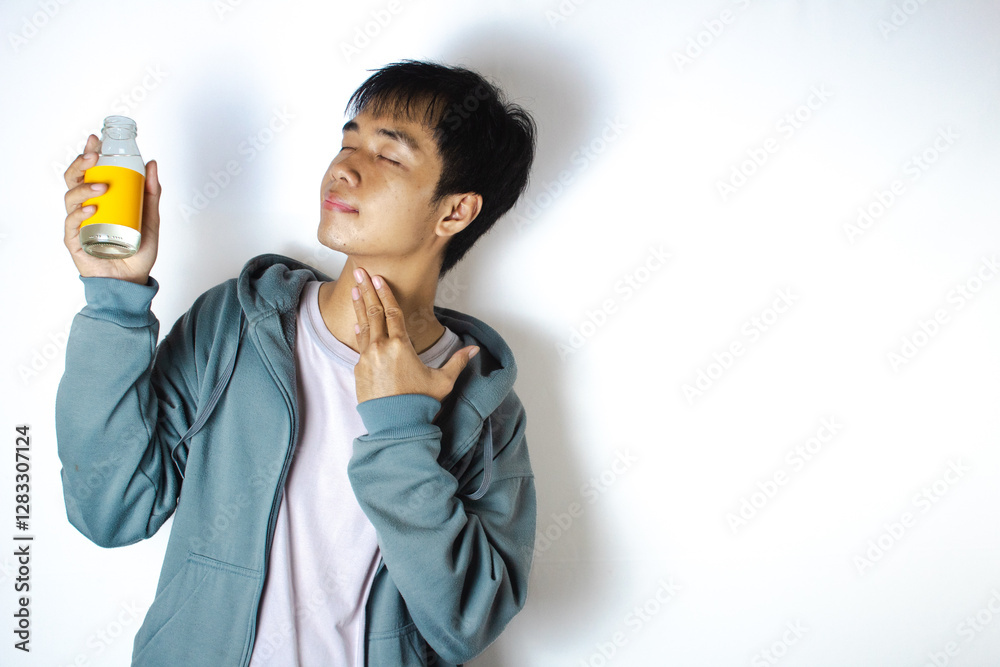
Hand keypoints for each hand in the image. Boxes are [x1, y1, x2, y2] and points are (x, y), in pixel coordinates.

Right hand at [63, 134, 160, 284]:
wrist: (133, 281)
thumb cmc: (137, 250)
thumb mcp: (150, 219)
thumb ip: (151, 193)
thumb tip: (152, 164)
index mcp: (99, 200)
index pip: (89, 172)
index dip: (89, 154)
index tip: (96, 140)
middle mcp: (85, 209)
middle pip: (73, 180)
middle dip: (81, 164)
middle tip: (94, 156)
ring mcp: (78, 224)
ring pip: (70, 198)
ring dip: (84, 189)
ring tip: (102, 187)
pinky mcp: (75, 242)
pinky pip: (72, 224)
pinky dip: (80, 214)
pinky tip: (92, 209)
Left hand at [351, 266, 478, 404]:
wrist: (395, 425)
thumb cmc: (419, 403)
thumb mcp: (443, 381)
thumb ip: (457, 362)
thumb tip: (474, 349)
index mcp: (401, 346)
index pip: (393, 312)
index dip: (386, 293)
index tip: (378, 278)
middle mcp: (381, 347)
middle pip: (374, 312)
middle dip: (367, 290)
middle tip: (360, 272)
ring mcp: (367, 358)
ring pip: (363, 325)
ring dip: (360, 306)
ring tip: (354, 290)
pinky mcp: (359, 370)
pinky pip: (359, 344)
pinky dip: (359, 330)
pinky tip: (357, 322)